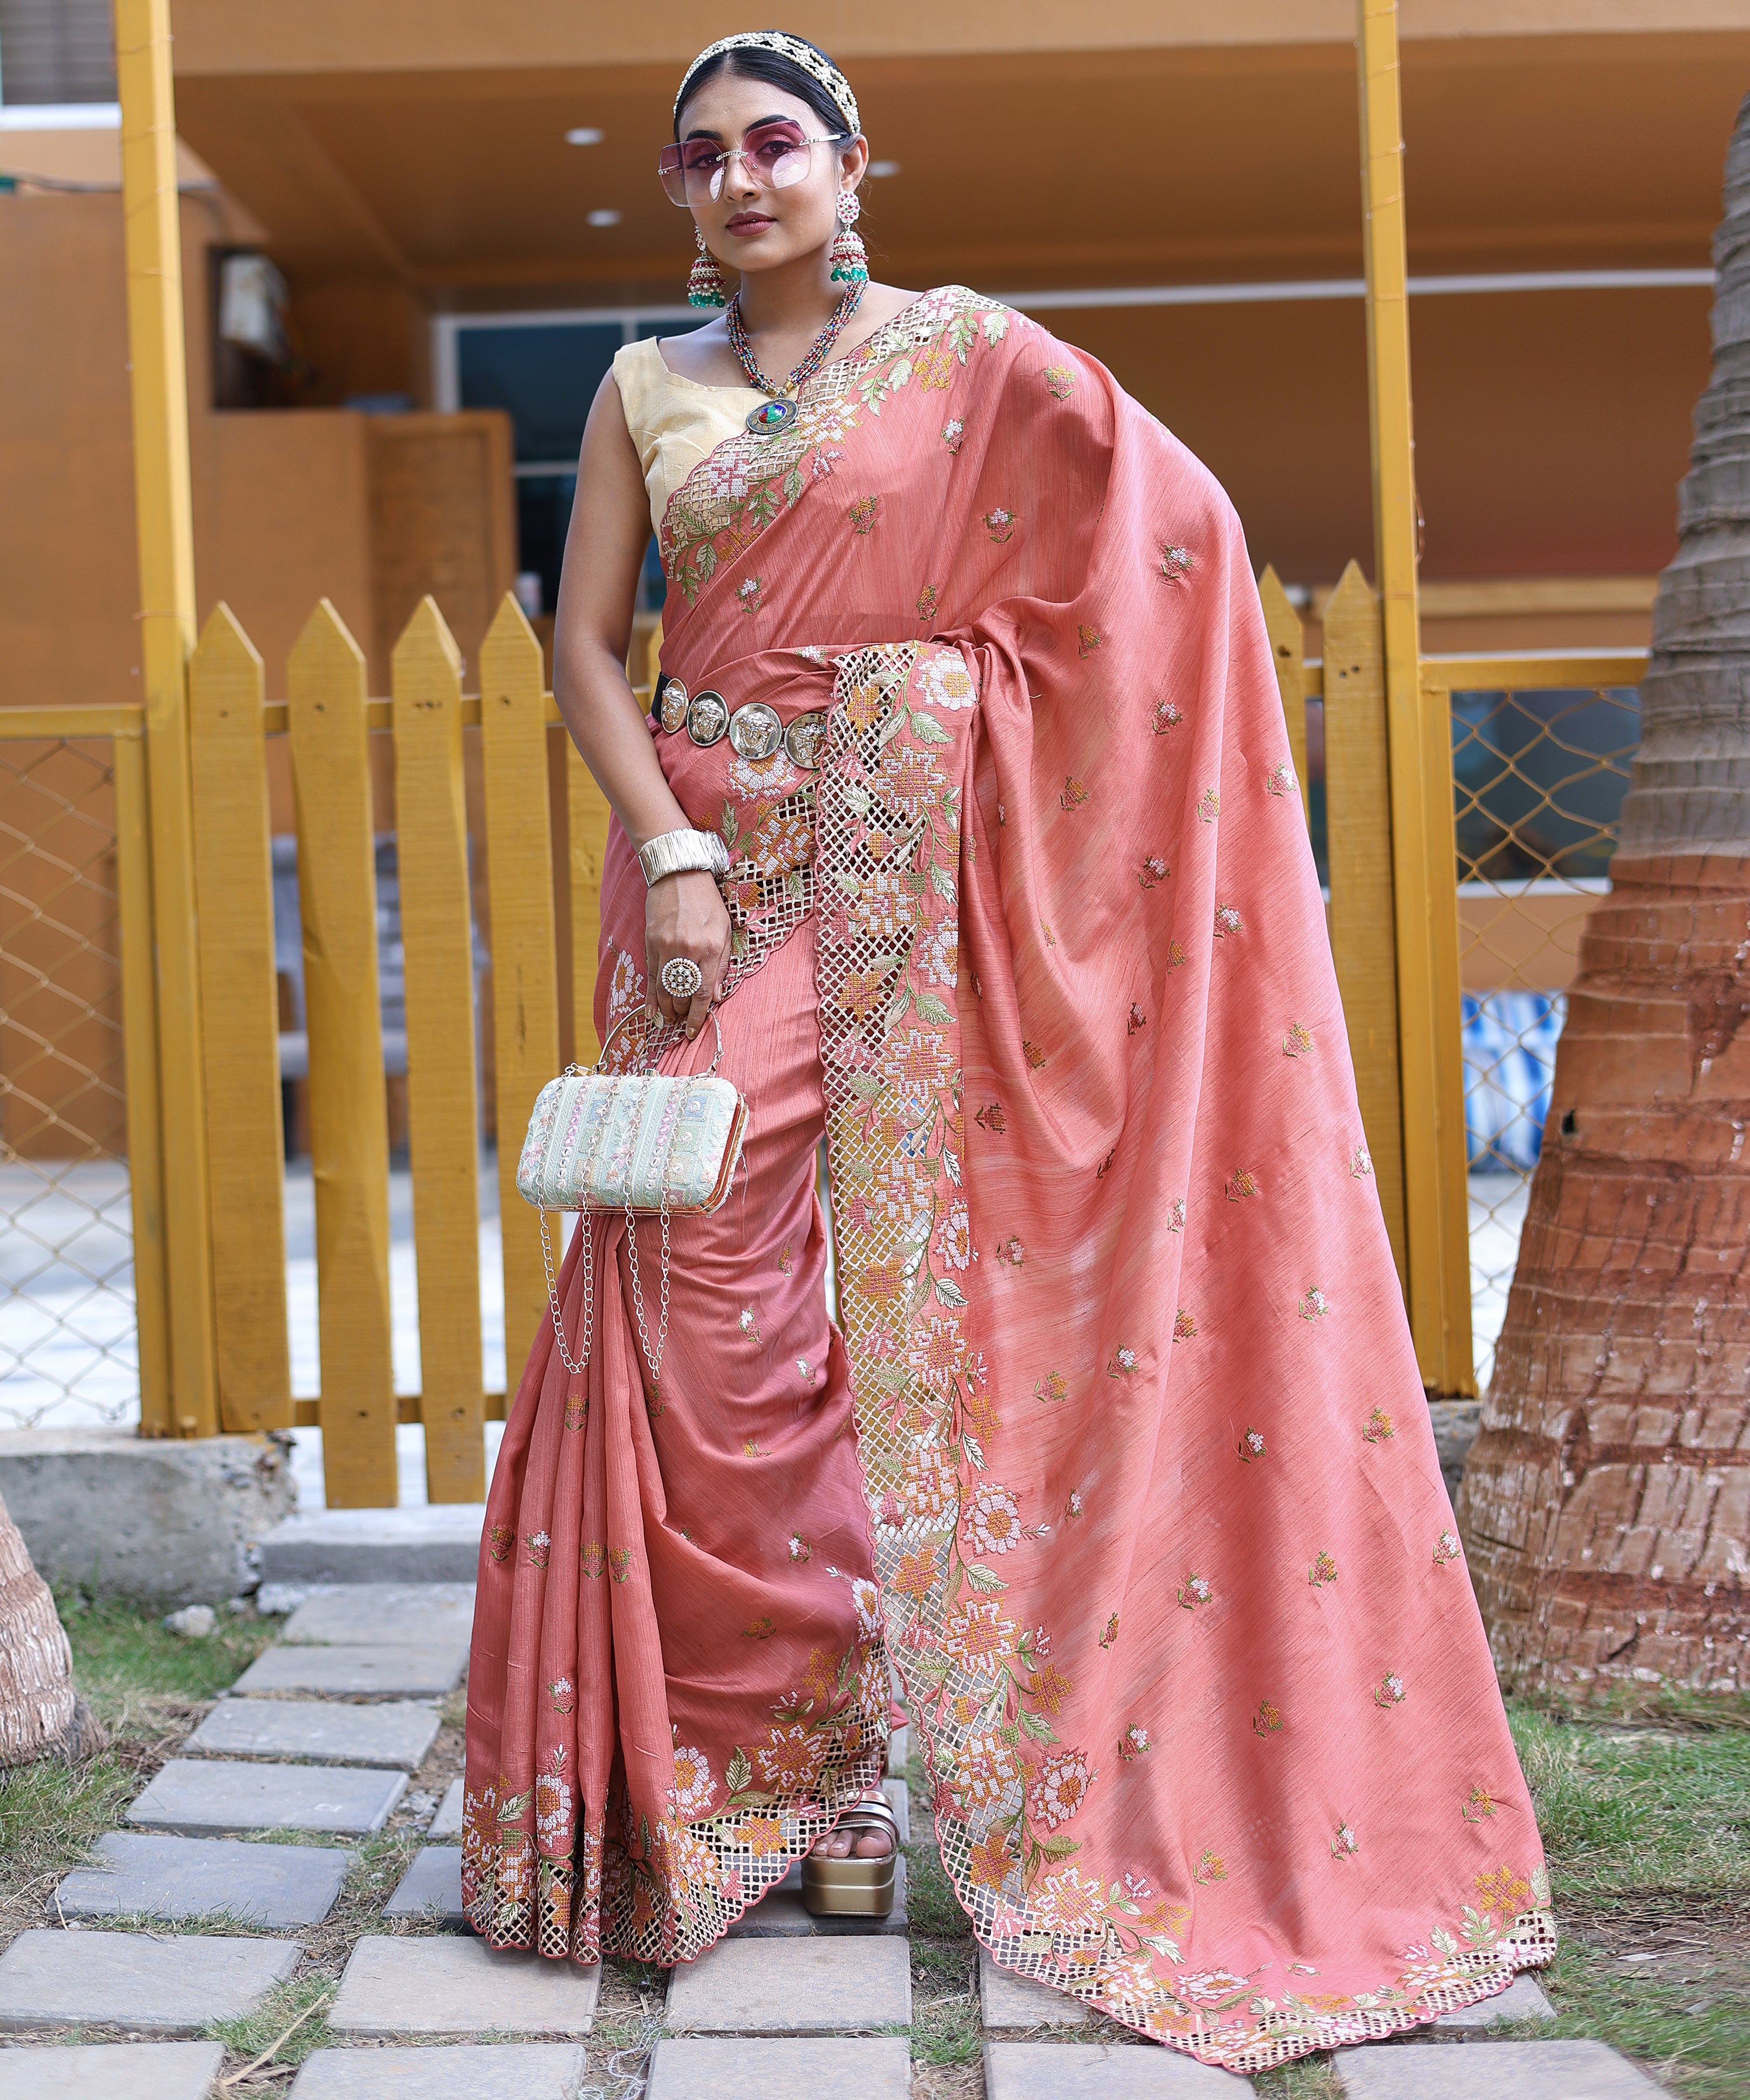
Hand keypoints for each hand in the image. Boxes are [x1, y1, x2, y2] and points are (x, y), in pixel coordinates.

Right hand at [647, 869, 731, 1036]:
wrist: (679, 874)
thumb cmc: (707, 902)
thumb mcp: (725, 930)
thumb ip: (722, 964)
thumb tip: (717, 997)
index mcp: (709, 947)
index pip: (702, 992)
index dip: (697, 1016)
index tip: (694, 1031)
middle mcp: (687, 950)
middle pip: (681, 994)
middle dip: (682, 1013)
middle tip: (683, 1021)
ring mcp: (665, 947)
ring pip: (664, 989)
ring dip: (667, 1008)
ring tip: (671, 1018)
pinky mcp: (650, 943)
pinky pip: (650, 977)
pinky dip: (650, 997)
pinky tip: (651, 1012)